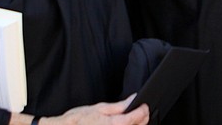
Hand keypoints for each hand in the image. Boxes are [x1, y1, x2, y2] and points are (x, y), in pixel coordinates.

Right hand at [31, 96, 149, 124]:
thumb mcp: (98, 108)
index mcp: (111, 124)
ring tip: (134, 119)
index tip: (144, 106)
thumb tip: (133, 99)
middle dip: (142, 119)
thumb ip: (118, 106)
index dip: (143, 111)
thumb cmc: (76, 120)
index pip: (135, 118)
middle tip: (142, 111)